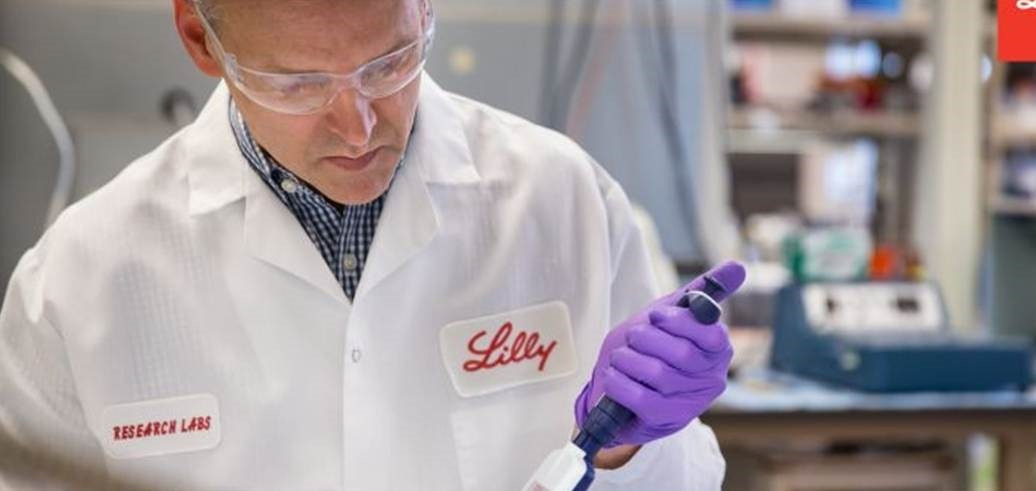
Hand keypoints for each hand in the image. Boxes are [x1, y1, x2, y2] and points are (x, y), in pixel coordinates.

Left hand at [574, 262, 742, 446]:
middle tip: (633, 335)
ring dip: (629, 360)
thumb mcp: (673, 315)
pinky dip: (620, 383)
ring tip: (620, 357)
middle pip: (682, 353)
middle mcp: (712, 380)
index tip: (656, 316)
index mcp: (719, 351)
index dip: (679, 322)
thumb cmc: (652, 349)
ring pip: (658, 374)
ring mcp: (691, 404)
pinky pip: (641, 398)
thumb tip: (738, 266)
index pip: (712, 334)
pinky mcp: (667, 420)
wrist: (623, 393)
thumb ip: (703, 291)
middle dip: (648, 338)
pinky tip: (614, 376)